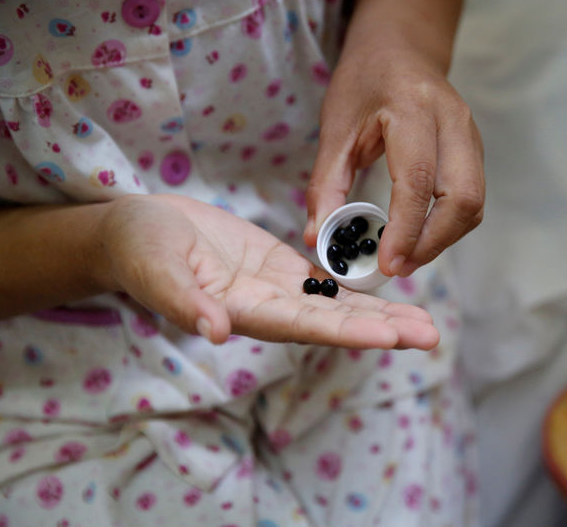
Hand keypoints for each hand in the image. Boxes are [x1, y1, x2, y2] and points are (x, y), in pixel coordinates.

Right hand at [97, 194, 438, 348]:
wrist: (136, 230)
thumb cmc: (137, 248)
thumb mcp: (154, 269)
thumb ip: (183, 301)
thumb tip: (215, 331)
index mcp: (242, 312)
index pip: (303, 326)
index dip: (346, 331)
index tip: (389, 337)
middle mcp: (268, 307)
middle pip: (333, 322)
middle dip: (381, 329)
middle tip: (430, 336)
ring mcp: (276, 288)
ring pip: (336, 304)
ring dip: (380, 312)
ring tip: (424, 321)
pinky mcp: (279, 266)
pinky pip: (325, 279)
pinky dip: (358, 286)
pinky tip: (390, 287)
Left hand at [303, 46, 484, 276]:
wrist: (400, 49)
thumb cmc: (364, 81)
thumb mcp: (335, 127)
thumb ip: (326, 184)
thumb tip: (317, 236)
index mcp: (414, 108)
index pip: (418, 180)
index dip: (406, 228)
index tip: (388, 263)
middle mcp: (453, 121)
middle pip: (463, 197)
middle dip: (433, 242)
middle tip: (399, 267)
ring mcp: (471, 135)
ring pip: (473, 203)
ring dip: (443, 239)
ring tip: (406, 257)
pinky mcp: (475, 150)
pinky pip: (471, 198)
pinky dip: (448, 225)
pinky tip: (419, 236)